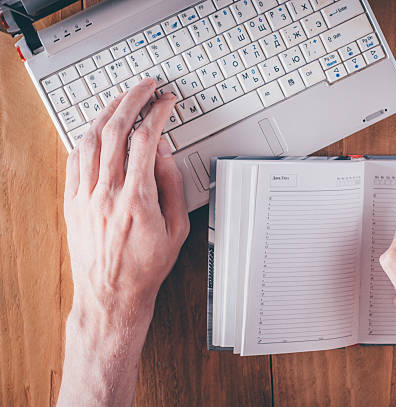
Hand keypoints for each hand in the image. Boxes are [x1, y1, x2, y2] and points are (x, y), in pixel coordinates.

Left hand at [64, 78, 188, 317]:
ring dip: (106, 113)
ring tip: (120, 100)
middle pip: (116, 130)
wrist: (111, 295)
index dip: (157, 113)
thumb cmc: (145, 267)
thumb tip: (165, 155)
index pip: (146, 140)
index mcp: (138, 199)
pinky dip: (86, 137)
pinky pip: (74, 159)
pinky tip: (96, 129)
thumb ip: (173, 188)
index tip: (165, 102)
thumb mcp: (177, 230)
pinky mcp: (71, 203)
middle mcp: (108, 193)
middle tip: (144, 87)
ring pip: (91, 139)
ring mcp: (85, 197)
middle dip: (132, 100)